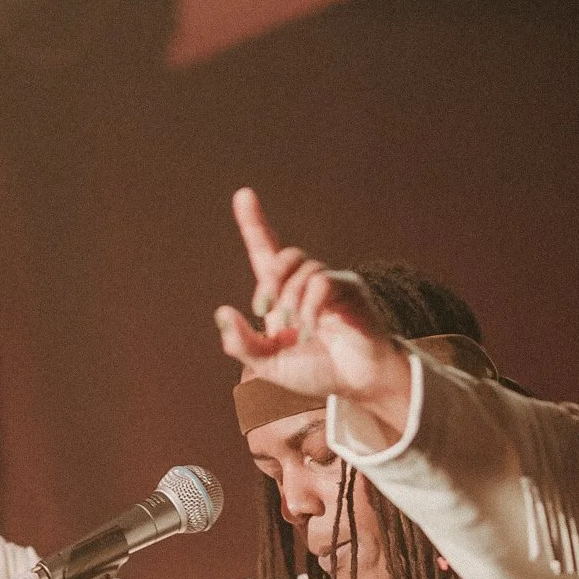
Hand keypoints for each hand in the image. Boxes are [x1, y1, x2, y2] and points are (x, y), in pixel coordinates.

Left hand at [215, 190, 411, 436]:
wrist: (356, 383)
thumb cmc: (318, 371)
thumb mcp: (269, 364)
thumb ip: (241, 344)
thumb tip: (222, 311)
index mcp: (284, 296)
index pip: (266, 252)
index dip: (254, 223)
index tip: (243, 195)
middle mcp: (307, 283)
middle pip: (284, 255)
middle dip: (269, 281)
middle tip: (265, 310)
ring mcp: (330, 283)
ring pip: (303, 270)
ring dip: (292, 301)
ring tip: (300, 331)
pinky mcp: (349, 289)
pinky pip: (322, 283)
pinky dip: (310, 307)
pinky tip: (313, 328)